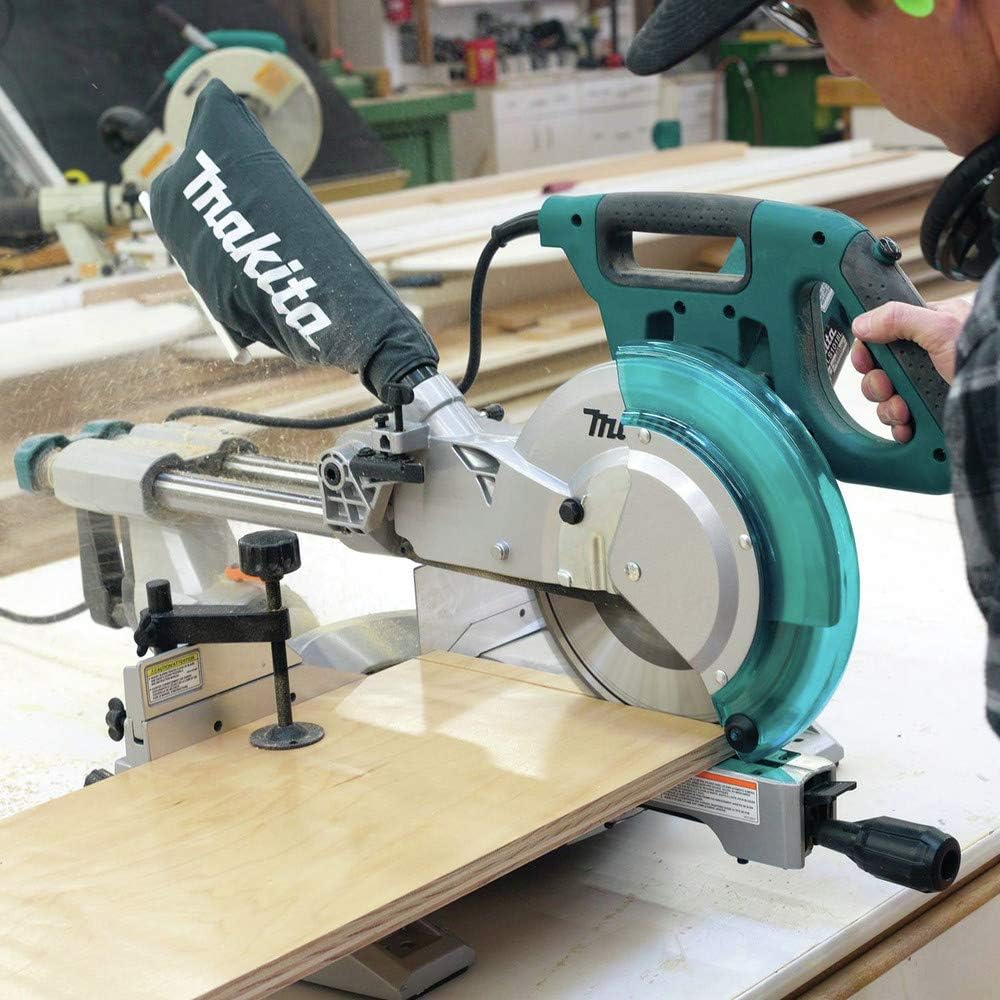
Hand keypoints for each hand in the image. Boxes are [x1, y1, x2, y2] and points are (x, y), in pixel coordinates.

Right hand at [850, 296, 968, 442]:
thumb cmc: (987, 358)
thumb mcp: (942, 327)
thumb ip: (898, 318)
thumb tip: (862, 323)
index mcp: (929, 329)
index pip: (883, 337)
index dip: (868, 351)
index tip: (866, 362)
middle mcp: (926, 359)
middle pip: (880, 372)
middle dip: (878, 385)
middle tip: (888, 387)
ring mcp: (926, 387)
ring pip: (886, 399)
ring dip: (888, 408)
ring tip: (904, 411)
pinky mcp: (929, 412)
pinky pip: (899, 422)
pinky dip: (899, 427)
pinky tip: (908, 427)